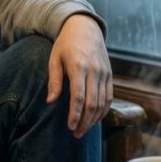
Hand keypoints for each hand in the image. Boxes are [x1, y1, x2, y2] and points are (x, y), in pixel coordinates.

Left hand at [46, 14, 112, 138]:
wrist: (85, 27)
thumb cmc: (65, 44)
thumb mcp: (55, 59)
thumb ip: (54, 81)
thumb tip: (51, 102)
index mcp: (79, 67)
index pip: (79, 96)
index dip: (75, 114)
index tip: (70, 127)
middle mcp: (95, 71)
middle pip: (92, 103)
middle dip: (84, 122)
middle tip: (76, 134)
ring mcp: (104, 73)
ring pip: (102, 103)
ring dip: (94, 119)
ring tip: (83, 130)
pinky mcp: (110, 75)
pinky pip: (109, 97)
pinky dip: (104, 111)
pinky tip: (95, 119)